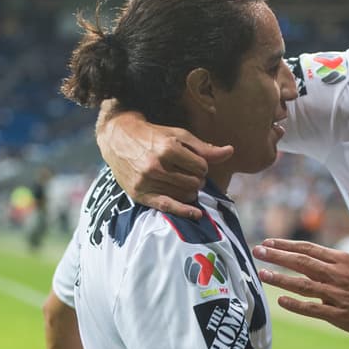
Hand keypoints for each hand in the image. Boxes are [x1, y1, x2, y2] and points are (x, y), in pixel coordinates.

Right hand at [97, 107, 232, 219]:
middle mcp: (157, 166)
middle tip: (187, 173)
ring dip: (189, 191)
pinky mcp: (140, 194)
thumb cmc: (152, 135)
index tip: (193, 163)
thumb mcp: (178, 135)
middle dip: (196, 179)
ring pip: (185, 195)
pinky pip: (167, 208)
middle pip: (195, 183)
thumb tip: (230, 152)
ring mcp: (147, 182)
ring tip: (181, 182)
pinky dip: (184, 212)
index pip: (202, 167)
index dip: (202, 166)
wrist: (117, 139)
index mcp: (168, 148)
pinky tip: (196, 214)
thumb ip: (204, 147)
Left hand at [252, 238, 348, 336]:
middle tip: (257, 251)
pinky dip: (296, 304)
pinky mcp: (340, 315)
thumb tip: (306, 262)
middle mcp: (338, 275)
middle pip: (302, 262)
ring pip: (303, 284)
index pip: (308, 249)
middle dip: (277, 255)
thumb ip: (332, 265)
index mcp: (342, 261)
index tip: (269, 242)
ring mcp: (338, 295)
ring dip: (280, 278)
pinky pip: (313, 309)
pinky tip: (281, 300)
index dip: (286, 245)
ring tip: (262, 273)